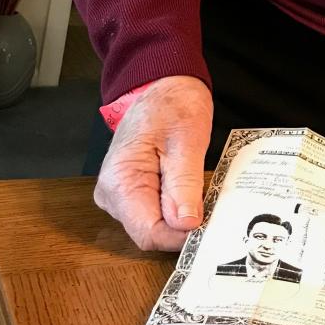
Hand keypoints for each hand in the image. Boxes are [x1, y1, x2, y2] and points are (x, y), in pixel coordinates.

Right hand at [93, 75, 212, 251]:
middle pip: (151, 232)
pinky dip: (177, 208)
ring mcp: (121, 195)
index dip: (179, 237)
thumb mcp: (186, 140)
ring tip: (201, 191)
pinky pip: (156, 213)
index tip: (208, 228)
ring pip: (155, 225)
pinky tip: (191, 192)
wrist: (164, 87)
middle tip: (212, 206)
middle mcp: (113, 194)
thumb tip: (186, 224)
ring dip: (181, 216)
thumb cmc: (172, 105)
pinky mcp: (133, 193)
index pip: (147, 233)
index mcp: (120, 180)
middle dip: (182, 226)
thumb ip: (183, 184)